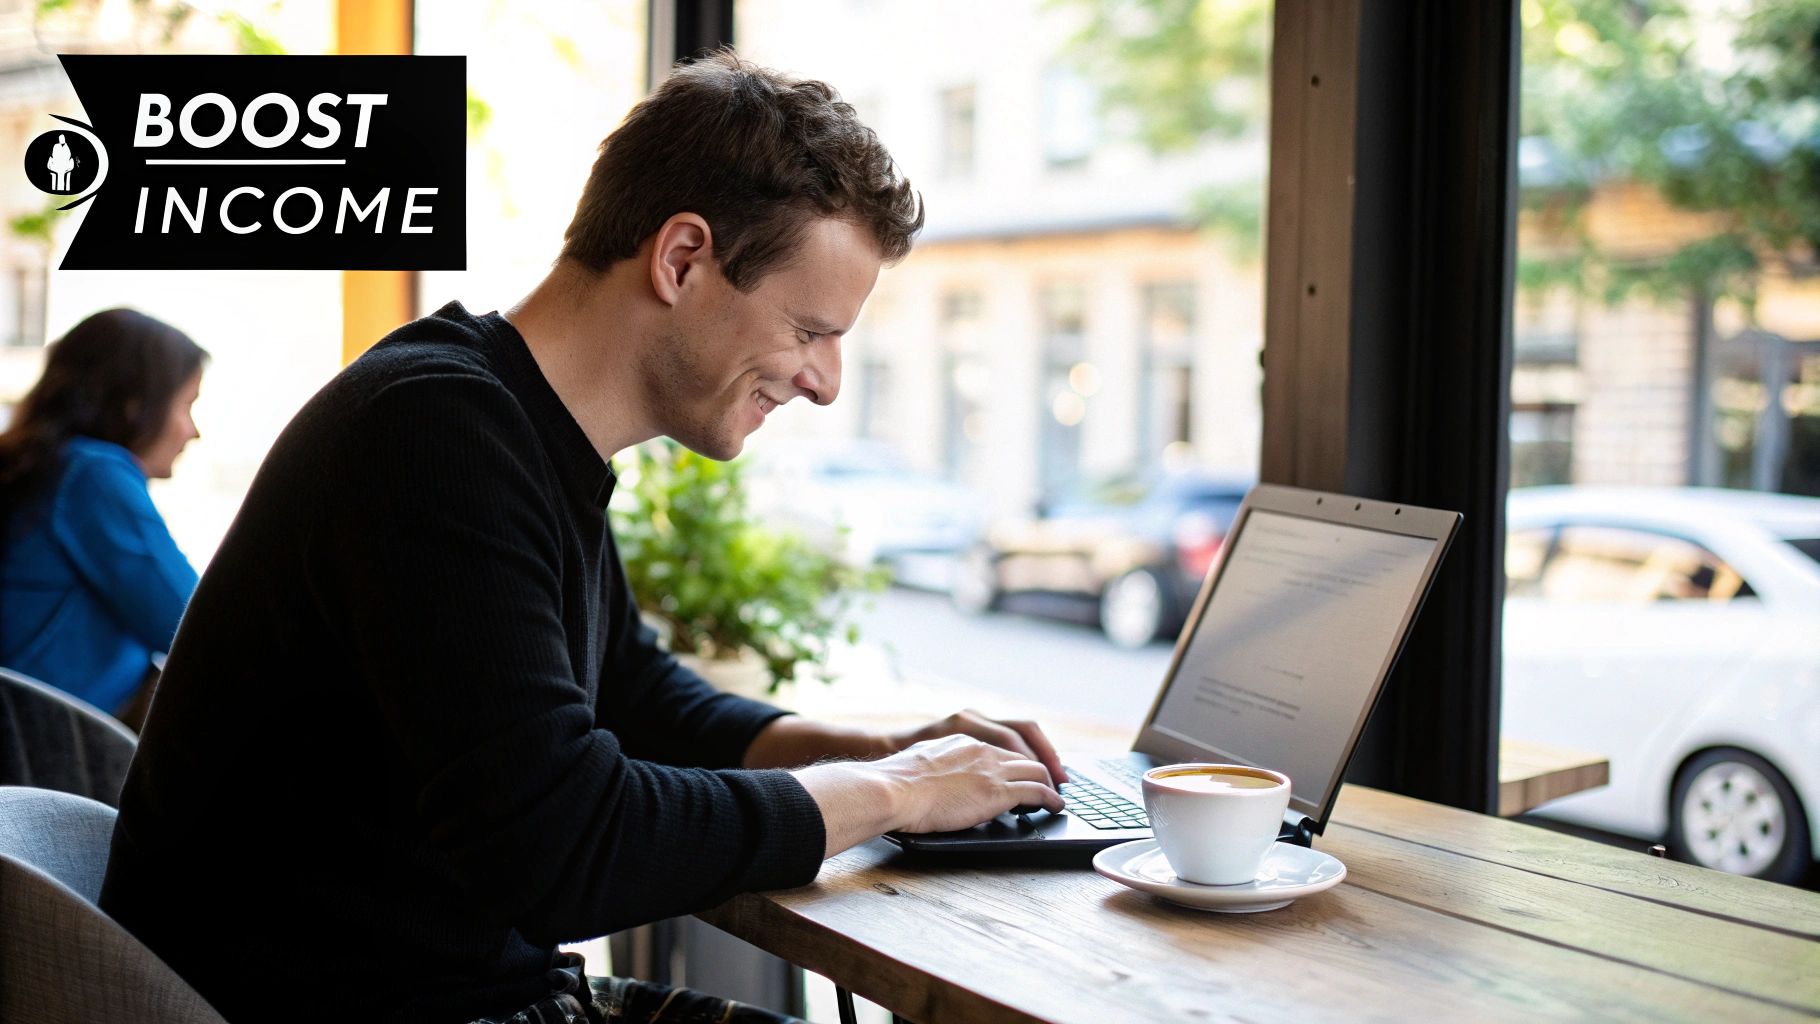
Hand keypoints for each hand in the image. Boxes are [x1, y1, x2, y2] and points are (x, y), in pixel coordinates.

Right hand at [875, 734, 1064, 833]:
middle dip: (1042, 768)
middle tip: (1052, 781)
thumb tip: (940, 779)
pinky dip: (1051, 798)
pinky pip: (1037, 791)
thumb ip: (939, 765)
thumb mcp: (921, 761)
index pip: (1001, 746)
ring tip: (1056, 795)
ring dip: (1049, 784)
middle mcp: (982, 750)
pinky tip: (1056, 806)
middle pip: (1025, 754)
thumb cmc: (896, 782)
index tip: (1024, 769)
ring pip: (1036, 770)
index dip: (1017, 760)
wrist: (895, 789)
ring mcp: (992, 770)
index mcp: (963, 740)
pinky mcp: (998, 792)